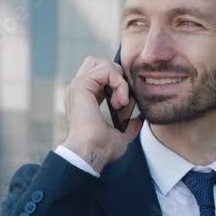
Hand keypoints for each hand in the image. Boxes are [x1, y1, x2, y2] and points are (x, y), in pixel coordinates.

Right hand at [61, 56, 142, 172]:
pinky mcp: (81, 85)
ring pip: (104, 64)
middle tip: (123, 96)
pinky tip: (120, 101)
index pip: (101, 75)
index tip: (124, 104)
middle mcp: (79, 89)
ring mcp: (78, 86)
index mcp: (85, 98)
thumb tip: (137, 122)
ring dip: (120, 80)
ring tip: (122, 101)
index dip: (117, 82)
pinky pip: (106, 70)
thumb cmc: (101, 149)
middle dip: (117, 74)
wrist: (91, 153)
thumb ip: (128, 127)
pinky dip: (118, 83)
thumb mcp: (119, 136)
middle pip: (99, 62)